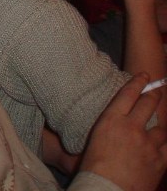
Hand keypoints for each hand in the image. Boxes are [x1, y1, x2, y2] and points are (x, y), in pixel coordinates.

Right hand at [80, 73, 166, 190]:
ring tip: (161, 121)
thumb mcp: (95, 141)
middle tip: (159, 88)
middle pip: (148, 104)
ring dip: (162, 124)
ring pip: (162, 127)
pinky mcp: (160, 160)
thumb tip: (114, 125)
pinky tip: (166, 141)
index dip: (138, 82)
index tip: (145, 75)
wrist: (107, 190)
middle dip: (155, 94)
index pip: (127, 94)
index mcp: (111, 121)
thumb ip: (108, 129)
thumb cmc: (94, 168)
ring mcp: (149, 144)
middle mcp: (132, 128)